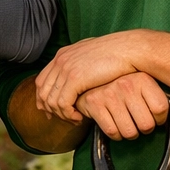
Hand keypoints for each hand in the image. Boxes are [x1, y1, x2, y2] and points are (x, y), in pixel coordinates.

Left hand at [35, 31, 156, 122]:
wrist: (128, 49)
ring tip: (75, 120)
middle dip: (50, 110)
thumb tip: (78, 74)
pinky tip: (79, 117)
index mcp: (62, 54)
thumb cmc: (117, 54)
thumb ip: (80, 64)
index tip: (52, 112)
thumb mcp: (91, 56)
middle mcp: (60, 60)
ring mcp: (66, 69)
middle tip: (65, 119)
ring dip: (62, 115)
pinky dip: (68, 114)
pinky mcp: (75, 78)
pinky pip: (62, 103)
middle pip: (42, 92)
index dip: (43, 99)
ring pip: (51, 100)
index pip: (41, 81)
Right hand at [75, 72, 169, 140]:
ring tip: (126, 121)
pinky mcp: (94, 104)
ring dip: (129, 132)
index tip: (154, 116)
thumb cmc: (124, 87)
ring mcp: (108, 94)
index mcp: (142, 78)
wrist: (89, 80)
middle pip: (146, 125)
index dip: (160, 118)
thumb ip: (168, 100)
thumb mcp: (147, 89)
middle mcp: (126, 84)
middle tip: (138, 120)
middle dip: (144, 128)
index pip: (162, 109)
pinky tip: (114, 122)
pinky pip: (112, 132)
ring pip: (129, 132)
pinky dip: (115, 134)